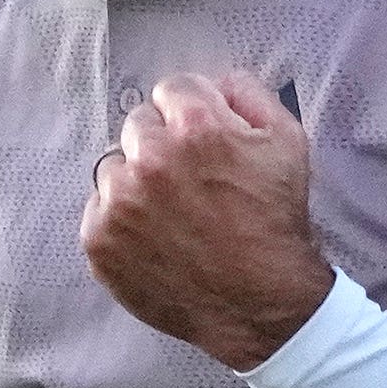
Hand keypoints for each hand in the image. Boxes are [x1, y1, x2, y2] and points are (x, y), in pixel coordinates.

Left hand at [81, 74, 332, 370]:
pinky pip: (99, 208)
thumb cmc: (276, 224)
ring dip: (137, 181)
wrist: (261, 305)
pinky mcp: (100, 240)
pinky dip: (121, 219)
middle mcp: (152, 159)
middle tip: (190, 180)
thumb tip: (216, 82)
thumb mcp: (287, 143)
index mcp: (197, 128)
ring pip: (114, 167)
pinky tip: (154, 236)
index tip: (202, 140)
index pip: (172, 89)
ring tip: (172, 212)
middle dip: (163, 144)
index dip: (192, 113)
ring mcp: (121, 202)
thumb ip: (250, 96)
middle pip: (138, 124)